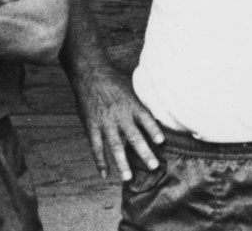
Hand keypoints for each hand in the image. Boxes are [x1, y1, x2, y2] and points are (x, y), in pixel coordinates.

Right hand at [72, 66, 164, 181]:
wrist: (90, 74)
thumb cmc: (115, 81)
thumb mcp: (133, 88)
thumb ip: (143, 104)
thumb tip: (160, 115)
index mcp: (132, 104)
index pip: (146, 119)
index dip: (154, 130)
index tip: (161, 142)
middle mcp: (120, 115)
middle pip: (134, 137)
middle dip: (144, 152)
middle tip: (153, 166)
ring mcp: (105, 122)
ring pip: (115, 146)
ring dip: (122, 163)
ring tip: (128, 178)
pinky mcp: (92, 126)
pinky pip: (96, 147)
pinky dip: (100, 161)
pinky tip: (105, 174)